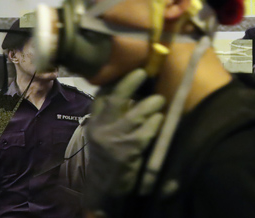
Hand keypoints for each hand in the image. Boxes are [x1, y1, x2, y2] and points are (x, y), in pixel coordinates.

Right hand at [83, 69, 165, 215]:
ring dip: (151, 104)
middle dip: (130, 82)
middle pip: (115, 100)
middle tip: (143, 72)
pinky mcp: (128, 151)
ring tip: (159, 100)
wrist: (105, 184)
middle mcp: (101, 128)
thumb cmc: (110, 152)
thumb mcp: (102, 131)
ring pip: (136, 115)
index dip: (116, 81)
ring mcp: (114, 140)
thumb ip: (110, 113)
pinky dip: (156, 122)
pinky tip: (160, 119)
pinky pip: (146, 131)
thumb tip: (130, 87)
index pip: (101, 96)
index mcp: (94, 122)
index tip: (131, 70)